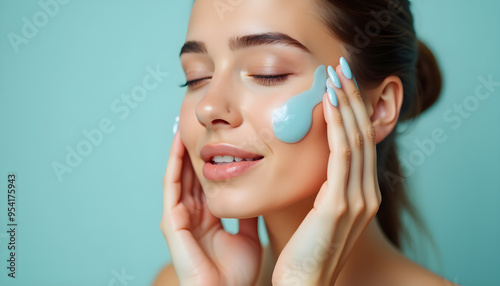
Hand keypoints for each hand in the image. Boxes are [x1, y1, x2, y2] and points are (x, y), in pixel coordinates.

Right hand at [160, 133, 261, 285]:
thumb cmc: (236, 273)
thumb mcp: (249, 236)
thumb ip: (251, 217)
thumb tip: (261, 197)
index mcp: (207, 218)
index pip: (206, 182)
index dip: (211, 159)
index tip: (220, 137)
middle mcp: (190, 214)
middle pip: (191, 173)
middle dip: (195, 149)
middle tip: (201, 122)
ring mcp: (178, 217)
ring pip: (179, 174)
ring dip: (181, 149)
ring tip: (187, 122)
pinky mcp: (171, 221)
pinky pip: (171, 185)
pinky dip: (174, 162)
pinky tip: (179, 142)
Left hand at [272, 61, 381, 284]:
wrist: (303, 284)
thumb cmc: (302, 249)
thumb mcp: (316, 211)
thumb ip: (320, 185)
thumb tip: (307, 157)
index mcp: (362, 195)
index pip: (360, 142)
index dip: (353, 110)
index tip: (340, 84)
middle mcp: (367, 194)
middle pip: (364, 134)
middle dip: (353, 98)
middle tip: (341, 67)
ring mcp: (358, 199)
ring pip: (356, 139)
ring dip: (346, 104)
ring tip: (335, 75)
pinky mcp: (341, 205)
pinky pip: (342, 155)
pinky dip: (338, 126)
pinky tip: (329, 104)